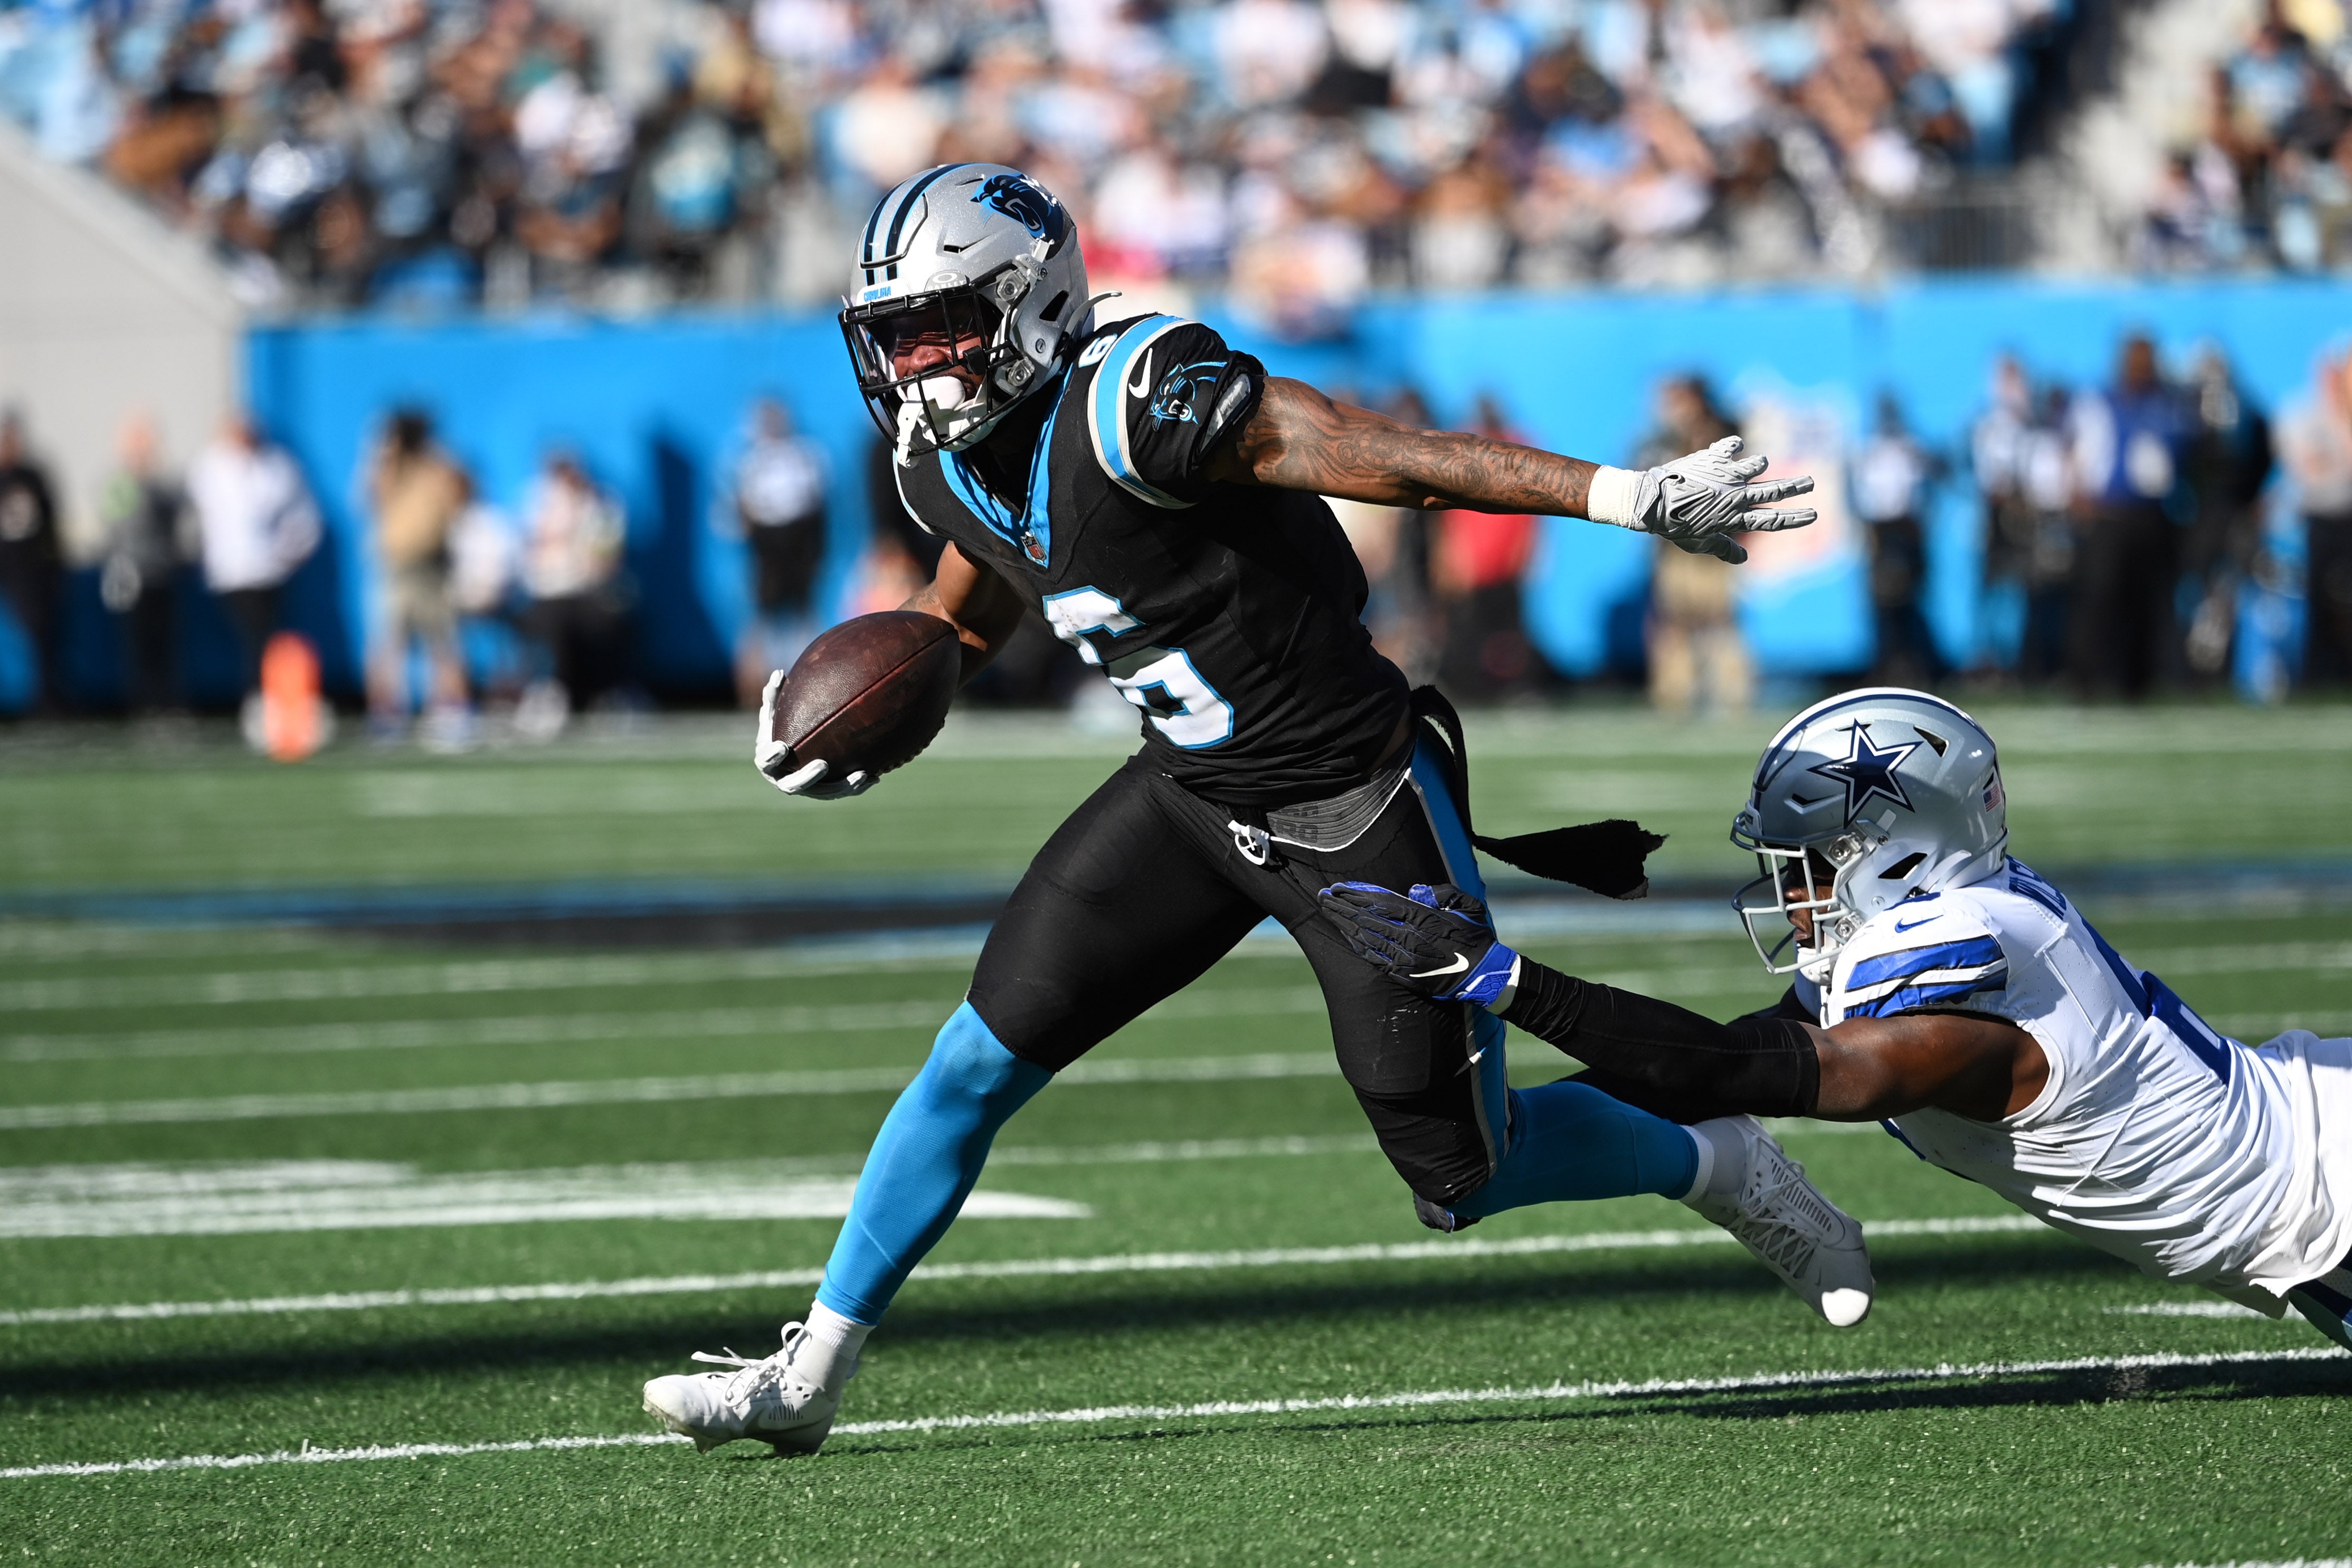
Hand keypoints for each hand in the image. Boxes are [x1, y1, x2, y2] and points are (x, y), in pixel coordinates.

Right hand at [754, 671, 874, 800]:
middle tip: (823, 764)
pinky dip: (855, 788)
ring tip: (860, 775)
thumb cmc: (780, 728)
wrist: (789, 753)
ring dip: (841, 786)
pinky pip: (838, 793)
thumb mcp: (773, 712)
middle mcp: (782, 779)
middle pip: (792, 785)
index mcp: (767, 760)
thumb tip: (779, 672)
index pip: (765, 761)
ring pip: (822, 793)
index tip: (783, 746)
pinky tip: (874, 778)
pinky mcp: (821, 792)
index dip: (772, 757)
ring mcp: (804, 789)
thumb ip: (773, 695)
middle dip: (808, 777)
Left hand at [1317, 881, 1518, 1008]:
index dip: (1356, 894)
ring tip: (1327, 912)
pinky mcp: (1405, 975)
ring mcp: (1406, 958)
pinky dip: (1358, 947)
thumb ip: (1442, 893)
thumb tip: (1414, 890)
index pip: (1381, 903)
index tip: (1338, 887)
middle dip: (1342, 907)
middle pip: (1366, 919)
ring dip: (1344, 925)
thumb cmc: (1477, 937)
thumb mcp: (1467, 905)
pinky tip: (1345, 938)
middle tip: (1323, 897)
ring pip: (1366, 939)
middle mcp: (1410, 937)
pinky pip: (1375, 960)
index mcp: (1424, 918)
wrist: (1486, 975)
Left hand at [1612, 436, 1817, 563]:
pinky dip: (1734, 445)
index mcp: (1733, 518)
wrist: (1651, 501)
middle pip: (1773, 491)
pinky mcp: (1712, 458)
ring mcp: (1725, 475)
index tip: (1814, 515)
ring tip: (1761, 463)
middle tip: (1813, 480)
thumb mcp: (1698, 543)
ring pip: (1756, 465)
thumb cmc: (1672, 526)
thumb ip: (1722, 549)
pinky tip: (1735, 445)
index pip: (1771, 521)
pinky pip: (1730, 446)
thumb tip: (1744, 559)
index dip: (1794, 519)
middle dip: (1795, 486)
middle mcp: (1734, 496)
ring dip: (1759, 464)